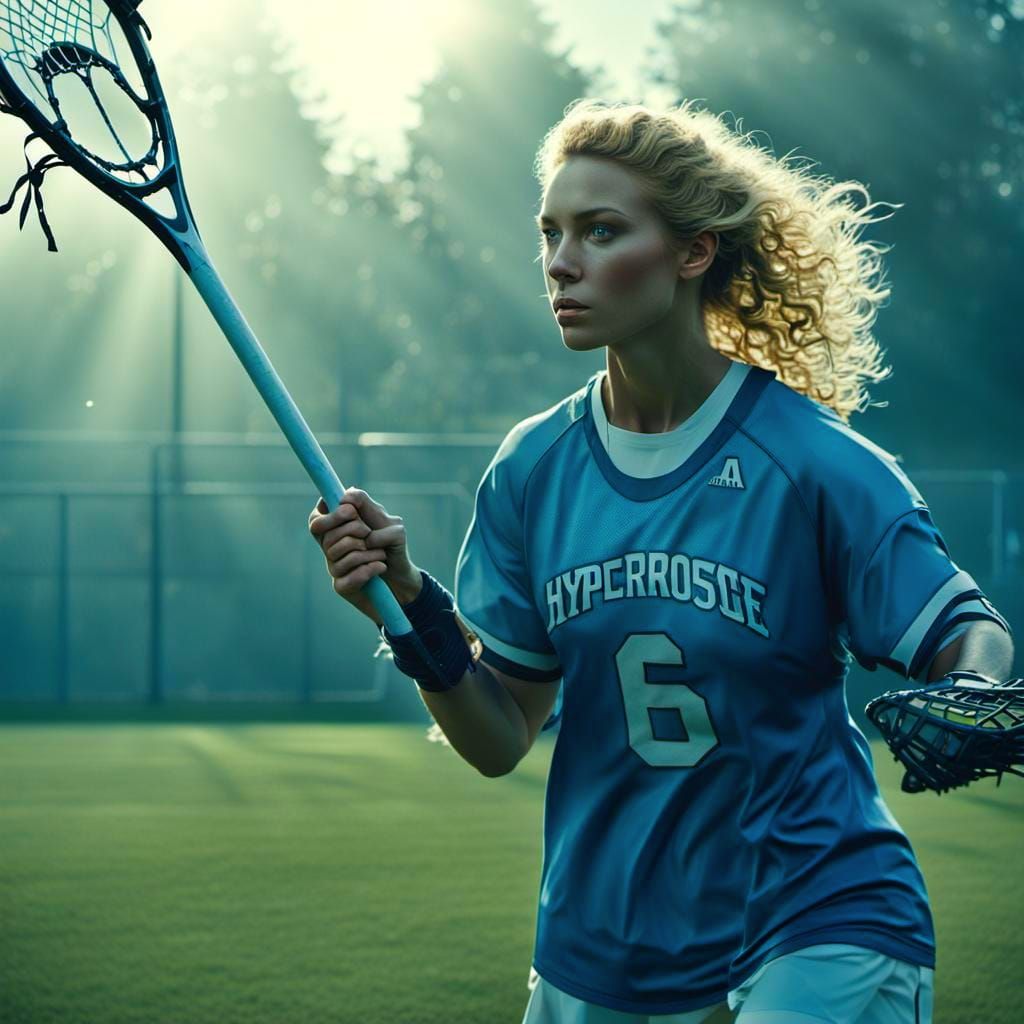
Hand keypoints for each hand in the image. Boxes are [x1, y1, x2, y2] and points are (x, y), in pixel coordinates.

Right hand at [308, 487, 422, 622]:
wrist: (402, 576)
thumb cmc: (391, 546)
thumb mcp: (385, 521)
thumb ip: (365, 505)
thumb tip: (345, 497)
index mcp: (335, 529)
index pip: (316, 520)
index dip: (331, 516)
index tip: (351, 512)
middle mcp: (330, 548)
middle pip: (328, 537)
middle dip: (355, 530)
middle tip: (370, 533)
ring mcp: (334, 568)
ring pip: (340, 556)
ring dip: (370, 552)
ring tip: (382, 554)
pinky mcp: (341, 586)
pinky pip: (350, 577)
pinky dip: (370, 568)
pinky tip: (381, 567)